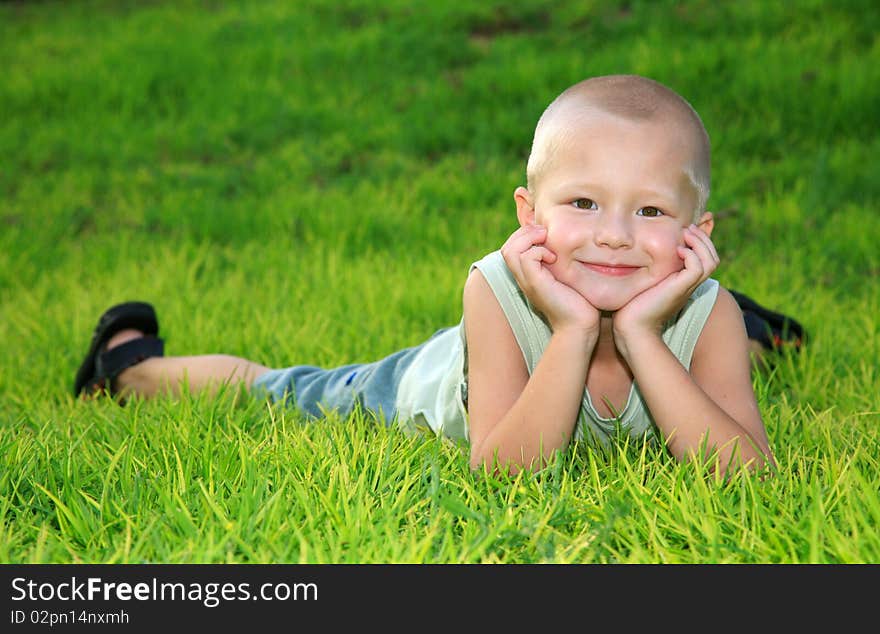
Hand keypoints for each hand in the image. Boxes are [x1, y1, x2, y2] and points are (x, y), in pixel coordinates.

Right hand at [500, 224, 600, 335]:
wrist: (580, 326)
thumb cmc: (579, 303)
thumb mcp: (567, 277)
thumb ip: (560, 263)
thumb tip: (568, 245)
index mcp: (528, 276)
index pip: (511, 249)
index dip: (524, 236)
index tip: (546, 235)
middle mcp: (523, 279)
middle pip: (507, 248)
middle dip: (524, 233)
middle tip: (544, 233)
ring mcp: (527, 282)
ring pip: (510, 251)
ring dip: (529, 239)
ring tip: (546, 241)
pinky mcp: (536, 284)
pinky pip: (526, 258)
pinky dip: (539, 251)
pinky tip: (554, 258)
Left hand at [613, 224, 719, 353]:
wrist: (632, 328)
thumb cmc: (631, 307)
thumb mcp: (642, 282)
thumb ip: (647, 269)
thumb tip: (638, 252)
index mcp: (683, 282)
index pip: (705, 259)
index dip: (701, 242)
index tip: (686, 230)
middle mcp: (689, 284)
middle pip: (712, 258)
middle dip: (703, 239)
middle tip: (689, 228)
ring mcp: (686, 287)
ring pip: (710, 261)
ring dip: (700, 243)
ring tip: (686, 234)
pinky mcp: (680, 289)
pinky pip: (697, 268)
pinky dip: (692, 255)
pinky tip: (678, 250)